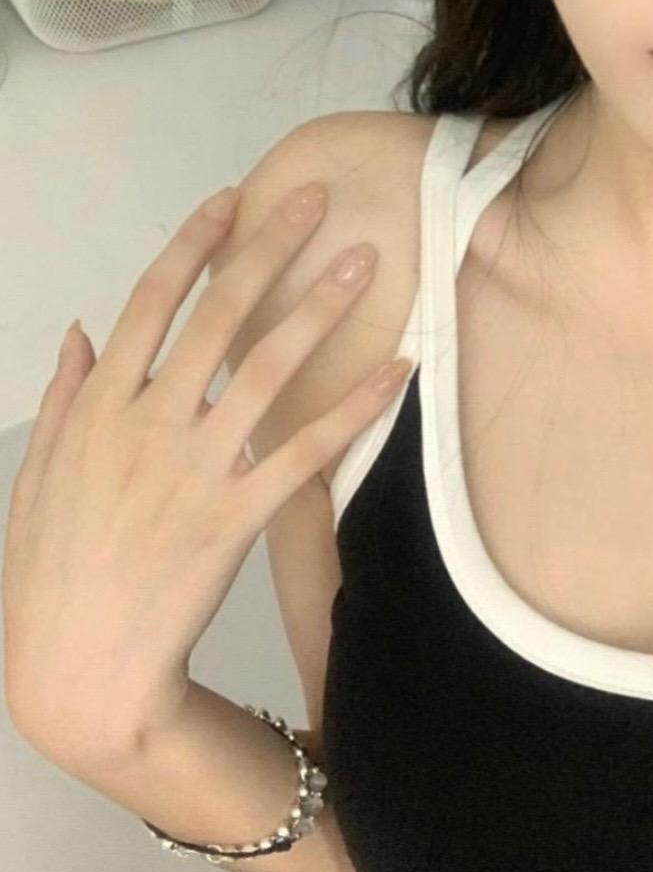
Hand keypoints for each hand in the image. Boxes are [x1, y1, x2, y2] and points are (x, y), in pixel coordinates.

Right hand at [1, 181, 408, 771]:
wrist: (79, 673)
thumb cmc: (53, 576)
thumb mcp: (38, 478)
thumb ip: (65, 398)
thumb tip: (82, 328)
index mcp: (99, 408)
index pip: (152, 302)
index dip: (196, 245)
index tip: (233, 199)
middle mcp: (147, 424)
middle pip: (217, 316)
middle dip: (268, 248)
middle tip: (315, 199)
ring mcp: (193, 469)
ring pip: (265, 370)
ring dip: (318, 309)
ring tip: (365, 262)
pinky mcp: (235, 518)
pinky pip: (305, 451)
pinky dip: (352, 407)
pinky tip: (395, 370)